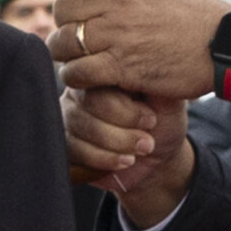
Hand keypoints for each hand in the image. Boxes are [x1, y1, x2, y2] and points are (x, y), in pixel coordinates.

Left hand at [49, 0, 230, 103]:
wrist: (226, 48)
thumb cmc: (189, 16)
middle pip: (62, 8)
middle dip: (67, 22)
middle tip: (83, 31)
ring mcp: (119, 32)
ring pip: (63, 42)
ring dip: (68, 53)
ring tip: (86, 54)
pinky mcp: (121, 66)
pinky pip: (75, 71)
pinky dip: (77, 75)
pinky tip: (91, 73)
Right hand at [62, 85, 195, 225]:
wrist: (157, 157)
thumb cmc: (162, 122)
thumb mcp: (167, 98)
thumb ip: (154, 78)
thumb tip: (146, 65)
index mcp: (101, 75)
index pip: (97, 87)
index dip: (124, 110)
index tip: (151, 120)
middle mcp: (77, 95)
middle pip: (83, 112)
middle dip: (119, 134)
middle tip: (146, 142)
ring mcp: (66, 121)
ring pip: (77, 137)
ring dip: (112, 151)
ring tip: (136, 154)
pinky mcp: (63, 147)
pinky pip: (71, 157)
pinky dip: (99, 164)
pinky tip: (119, 163)